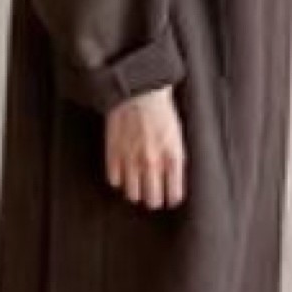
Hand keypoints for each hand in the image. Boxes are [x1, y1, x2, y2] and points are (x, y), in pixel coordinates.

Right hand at [105, 85, 186, 208]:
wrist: (139, 90)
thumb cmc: (161, 110)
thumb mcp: (177, 135)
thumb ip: (176, 160)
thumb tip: (173, 180)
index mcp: (172, 157)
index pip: (173, 195)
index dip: (171, 198)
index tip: (169, 198)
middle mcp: (152, 162)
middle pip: (152, 200)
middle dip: (154, 200)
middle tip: (152, 195)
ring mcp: (131, 159)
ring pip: (132, 194)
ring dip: (135, 192)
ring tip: (136, 186)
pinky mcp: (114, 153)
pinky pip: (114, 180)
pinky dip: (118, 179)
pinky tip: (122, 172)